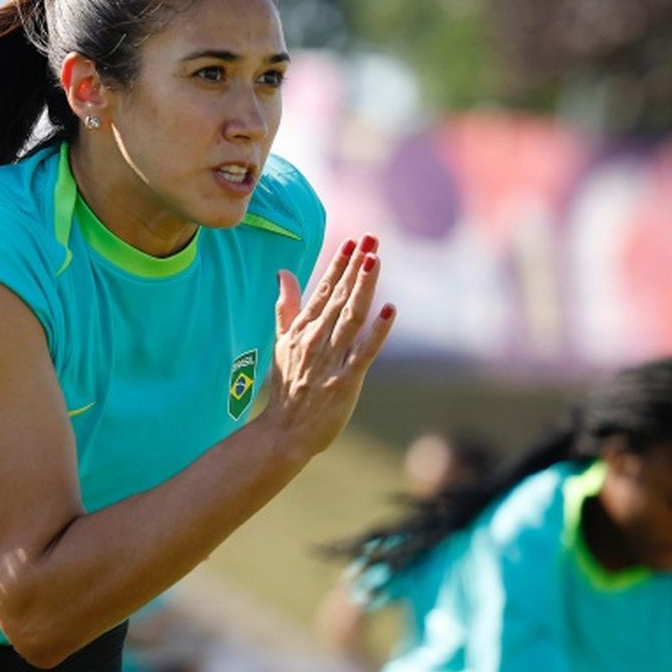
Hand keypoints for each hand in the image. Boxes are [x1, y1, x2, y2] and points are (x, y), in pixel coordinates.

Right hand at [258, 235, 394, 460]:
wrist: (284, 432)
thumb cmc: (286, 386)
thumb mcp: (281, 342)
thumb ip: (286, 307)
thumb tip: (284, 273)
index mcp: (302, 329)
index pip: (323, 290)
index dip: (339, 265)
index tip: (353, 242)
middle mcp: (316, 340)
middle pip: (340, 297)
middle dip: (356, 266)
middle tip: (371, 239)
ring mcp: (330, 360)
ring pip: (351, 317)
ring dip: (364, 288)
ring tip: (375, 261)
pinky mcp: (345, 381)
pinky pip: (365, 351)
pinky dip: (378, 331)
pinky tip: (390, 309)